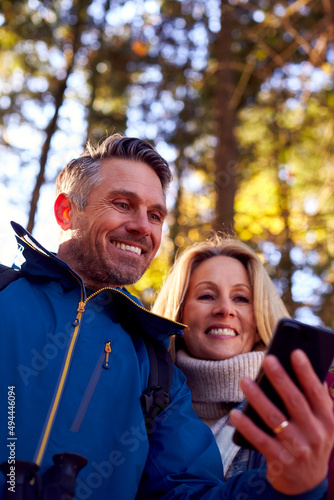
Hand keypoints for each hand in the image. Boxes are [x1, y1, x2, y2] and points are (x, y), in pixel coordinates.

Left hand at [230, 349, 333, 494]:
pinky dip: (247, 427)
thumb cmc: (310, 441)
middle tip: (267, 359)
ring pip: (275, 419)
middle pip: (295, 401)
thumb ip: (316, 399)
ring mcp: (299, 449)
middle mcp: (316, 434)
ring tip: (244, 381)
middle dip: (280, 379)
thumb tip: (306, 368)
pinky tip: (235, 414)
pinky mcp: (281, 461)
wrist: (306, 483)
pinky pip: (261, 440)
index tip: (296, 352)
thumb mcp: (321, 423)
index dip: (307, 372)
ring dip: (258, 398)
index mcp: (327, 420)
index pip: (316, 392)